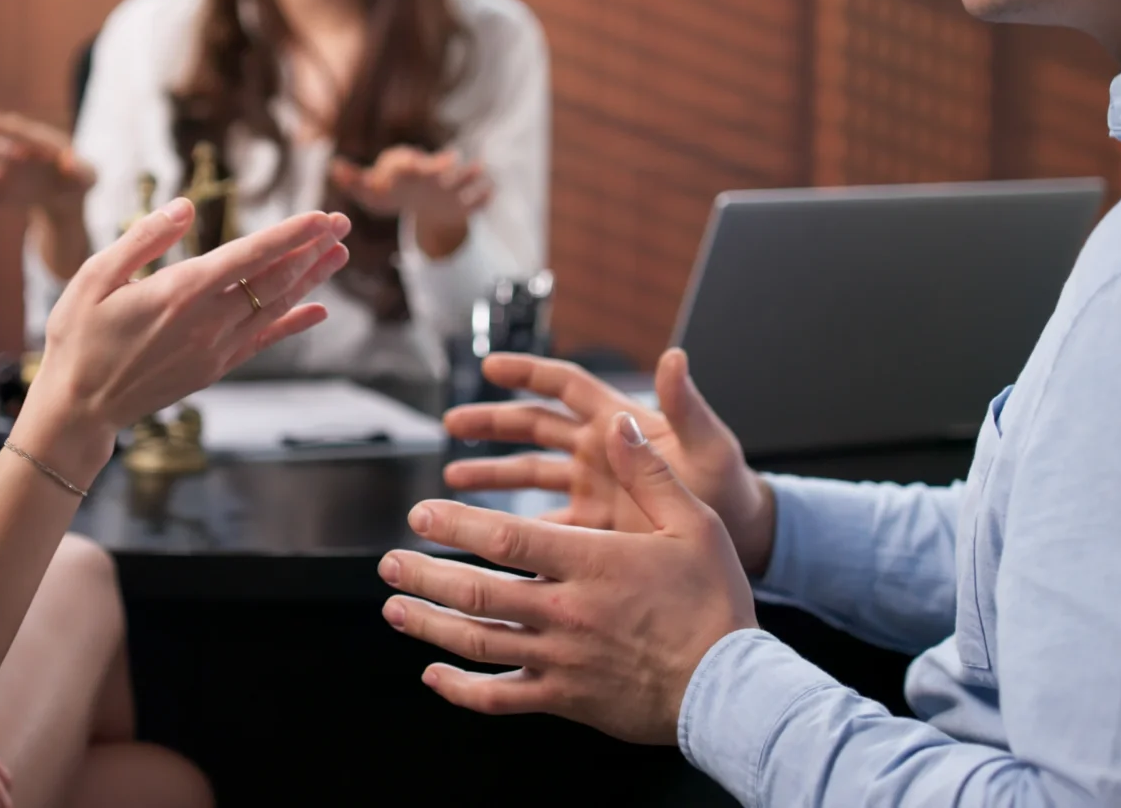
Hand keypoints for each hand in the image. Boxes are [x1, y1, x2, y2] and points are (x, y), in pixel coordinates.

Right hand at [22, 199, 351, 468]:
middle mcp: (207, 321)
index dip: (289, 235)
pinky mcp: (214, 369)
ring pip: (274, 308)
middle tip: (343, 223)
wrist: (79, 409)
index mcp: (180, 292)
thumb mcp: (94, 277)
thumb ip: (143, 240)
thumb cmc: (78, 337)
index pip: (249, 256)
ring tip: (339, 254)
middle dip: (312, 249)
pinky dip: (292, 323)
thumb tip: (185, 208)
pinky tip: (318, 310)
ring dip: (310, 279)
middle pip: (274, 280)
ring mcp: (215, 349)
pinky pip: (263, 341)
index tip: (321, 216)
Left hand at [330, 147, 490, 257]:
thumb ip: (354, 180)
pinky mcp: (461, 206)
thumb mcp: (371, 189)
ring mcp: (449, 189)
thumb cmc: (390, 191)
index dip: (406, 165)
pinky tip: (490, 193)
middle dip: (442, 164)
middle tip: (451, 158)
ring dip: (470, 173)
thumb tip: (334, 167)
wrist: (418, 200)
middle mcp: (430, 175)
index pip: (406, 164)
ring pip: (461, 179)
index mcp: (407, 171)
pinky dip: (483, 198)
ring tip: (481, 167)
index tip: (407, 166)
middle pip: (437, 167)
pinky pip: (476, 202)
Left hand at [381, 412, 756, 744]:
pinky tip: (435, 677)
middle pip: (476, 591)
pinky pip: (501, 695)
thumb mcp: (693, 524)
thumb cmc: (715, 604)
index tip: (421, 513)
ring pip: (478, 642)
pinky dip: (461, 689)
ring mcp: (561, 658)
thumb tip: (618, 425)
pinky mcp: (565, 696)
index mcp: (592, 563)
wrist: (731, 688)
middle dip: (424, 573)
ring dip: (429, 624)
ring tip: (395, 608)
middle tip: (389, 561)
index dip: (455, 524)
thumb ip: (648, 473)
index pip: (504, 539)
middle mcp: (565, 610)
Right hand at [440, 349, 774, 568]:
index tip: (490, 366)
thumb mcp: (709, 445)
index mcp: (620, 422)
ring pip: (529, 473)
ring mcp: (593, 488)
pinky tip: (486, 537)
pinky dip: (516, 529)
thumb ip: (685, 404)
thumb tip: (675, 355)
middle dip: (492, 422)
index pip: (565, 386)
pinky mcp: (592, 527)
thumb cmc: (730, 485)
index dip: (528, 372)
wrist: (742, 538)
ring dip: (492, 474)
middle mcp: (599, 451)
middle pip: (534, 426)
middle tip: (453, 423)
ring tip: (453, 482)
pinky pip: (544, 522)